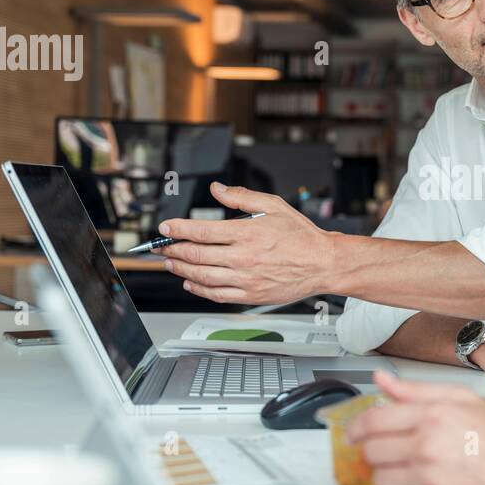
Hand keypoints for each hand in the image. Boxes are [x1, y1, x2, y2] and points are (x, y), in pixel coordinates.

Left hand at [157, 182, 332, 305]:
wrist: (322, 264)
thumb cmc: (301, 236)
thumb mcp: (274, 206)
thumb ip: (241, 197)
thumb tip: (217, 190)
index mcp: (247, 233)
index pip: (201, 231)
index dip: (178, 229)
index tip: (165, 228)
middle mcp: (243, 258)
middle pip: (196, 254)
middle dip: (173, 249)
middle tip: (162, 246)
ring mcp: (245, 279)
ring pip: (202, 276)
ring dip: (181, 268)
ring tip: (170, 263)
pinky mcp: (250, 295)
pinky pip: (216, 294)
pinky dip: (198, 289)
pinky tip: (190, 282)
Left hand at [346, 371, 484, 484]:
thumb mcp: (463, 399)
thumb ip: (417, 390)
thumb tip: (383, 380)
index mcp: (433, 416)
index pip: (373, 420)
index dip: (355, 426)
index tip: (354, 431)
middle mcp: (427, 446)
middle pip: (371, 450)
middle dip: (374, 449)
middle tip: (386, 448)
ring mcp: (429, 477)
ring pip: (379, 479)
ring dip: (385, 474)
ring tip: (404, 468)